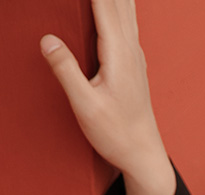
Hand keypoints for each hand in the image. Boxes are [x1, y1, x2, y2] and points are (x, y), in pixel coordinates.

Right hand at [41, 0, 175, 194]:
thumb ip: (67, 72)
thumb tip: (47, 39)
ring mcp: (134, 52)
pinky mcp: (132, 58)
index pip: (102, 2)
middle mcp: (131, 47)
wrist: (144, 156)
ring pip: (124, 4)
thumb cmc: (116, 134)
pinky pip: (124, 15)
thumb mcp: (86, 107)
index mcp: (119, 54)